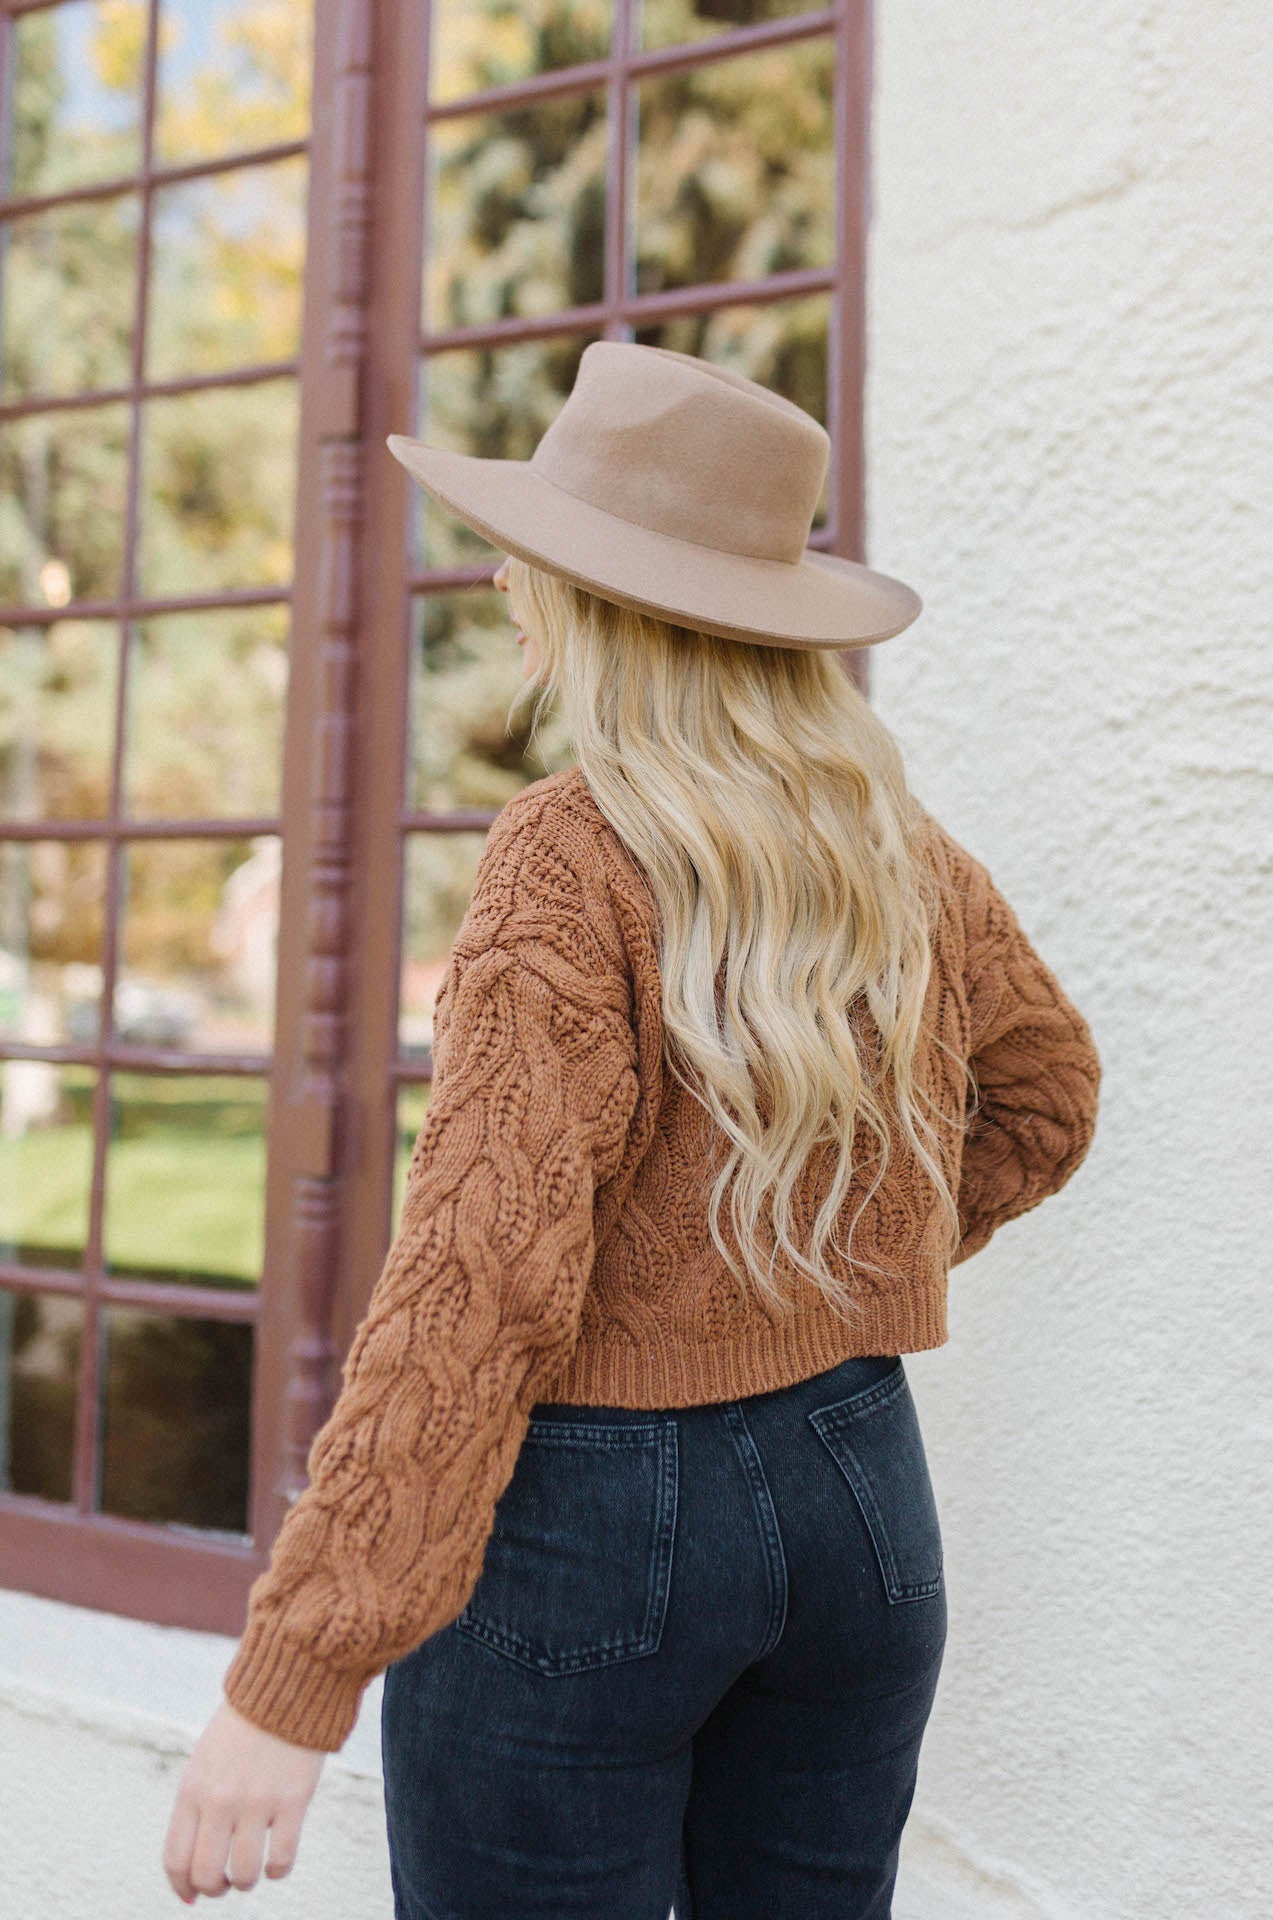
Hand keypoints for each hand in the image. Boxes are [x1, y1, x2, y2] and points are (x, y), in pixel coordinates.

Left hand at [163, 1699, 325, 1901]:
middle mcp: (220, 1800)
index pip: (175, 1859)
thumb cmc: (244, 1728)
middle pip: (206, 1874)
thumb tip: (195, 1865)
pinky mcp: (293, 1800)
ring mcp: (257, 1802)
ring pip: (244, 1874)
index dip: (182, 1887)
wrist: (287, 1685)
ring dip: (246, 1881)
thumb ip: (197, 1808)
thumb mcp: (205, 1762)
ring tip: (253, 1870)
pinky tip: (278, 1861)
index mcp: (192, 1789)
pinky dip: (278, 1870)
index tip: (193, 1895)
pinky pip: (281, 1859)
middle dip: (214, 1889)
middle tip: (226, 1882)